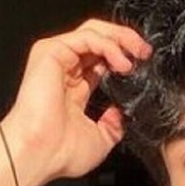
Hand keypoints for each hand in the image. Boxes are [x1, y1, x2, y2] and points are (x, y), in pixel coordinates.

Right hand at [1, 19, 151, 181]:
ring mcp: (56, 58)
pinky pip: (87, 37)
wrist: (40, 154)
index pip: (101, 59)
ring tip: (139, 54)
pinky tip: (122, 63)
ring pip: (94, 31)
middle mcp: (65, 70)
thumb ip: (112, 124)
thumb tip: (120, 114)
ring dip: (121, 39)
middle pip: (99, 39)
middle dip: (126, 41)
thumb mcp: (100, 140)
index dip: (124, 57)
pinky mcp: (51, 52)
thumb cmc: (59, 153)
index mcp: (74, 88)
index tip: (144, 65)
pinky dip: (109, 45)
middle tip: (145, 52)